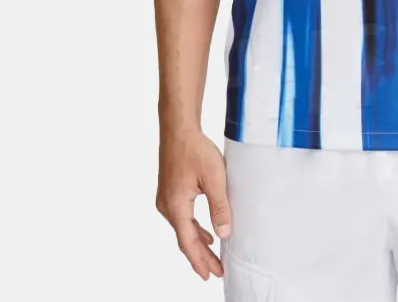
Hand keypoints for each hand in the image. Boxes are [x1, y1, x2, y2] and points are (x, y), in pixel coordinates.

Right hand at [156, 129, 231, 279]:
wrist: (179, 130)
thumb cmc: (195, 149)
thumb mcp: (214, 177)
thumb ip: (220, 206)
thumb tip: (224, 233)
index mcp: (176, 206)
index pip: (188, 241)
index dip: (200, 260)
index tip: (210, 274)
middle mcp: (166, 206)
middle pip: (184, 238)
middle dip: (200, 256)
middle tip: (215, 272)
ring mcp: (166, 199)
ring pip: (183, 228)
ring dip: (197, 243)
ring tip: (212, 257)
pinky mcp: (170, 192)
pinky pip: (181, 218)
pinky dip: (193, 228)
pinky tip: (204, 232)